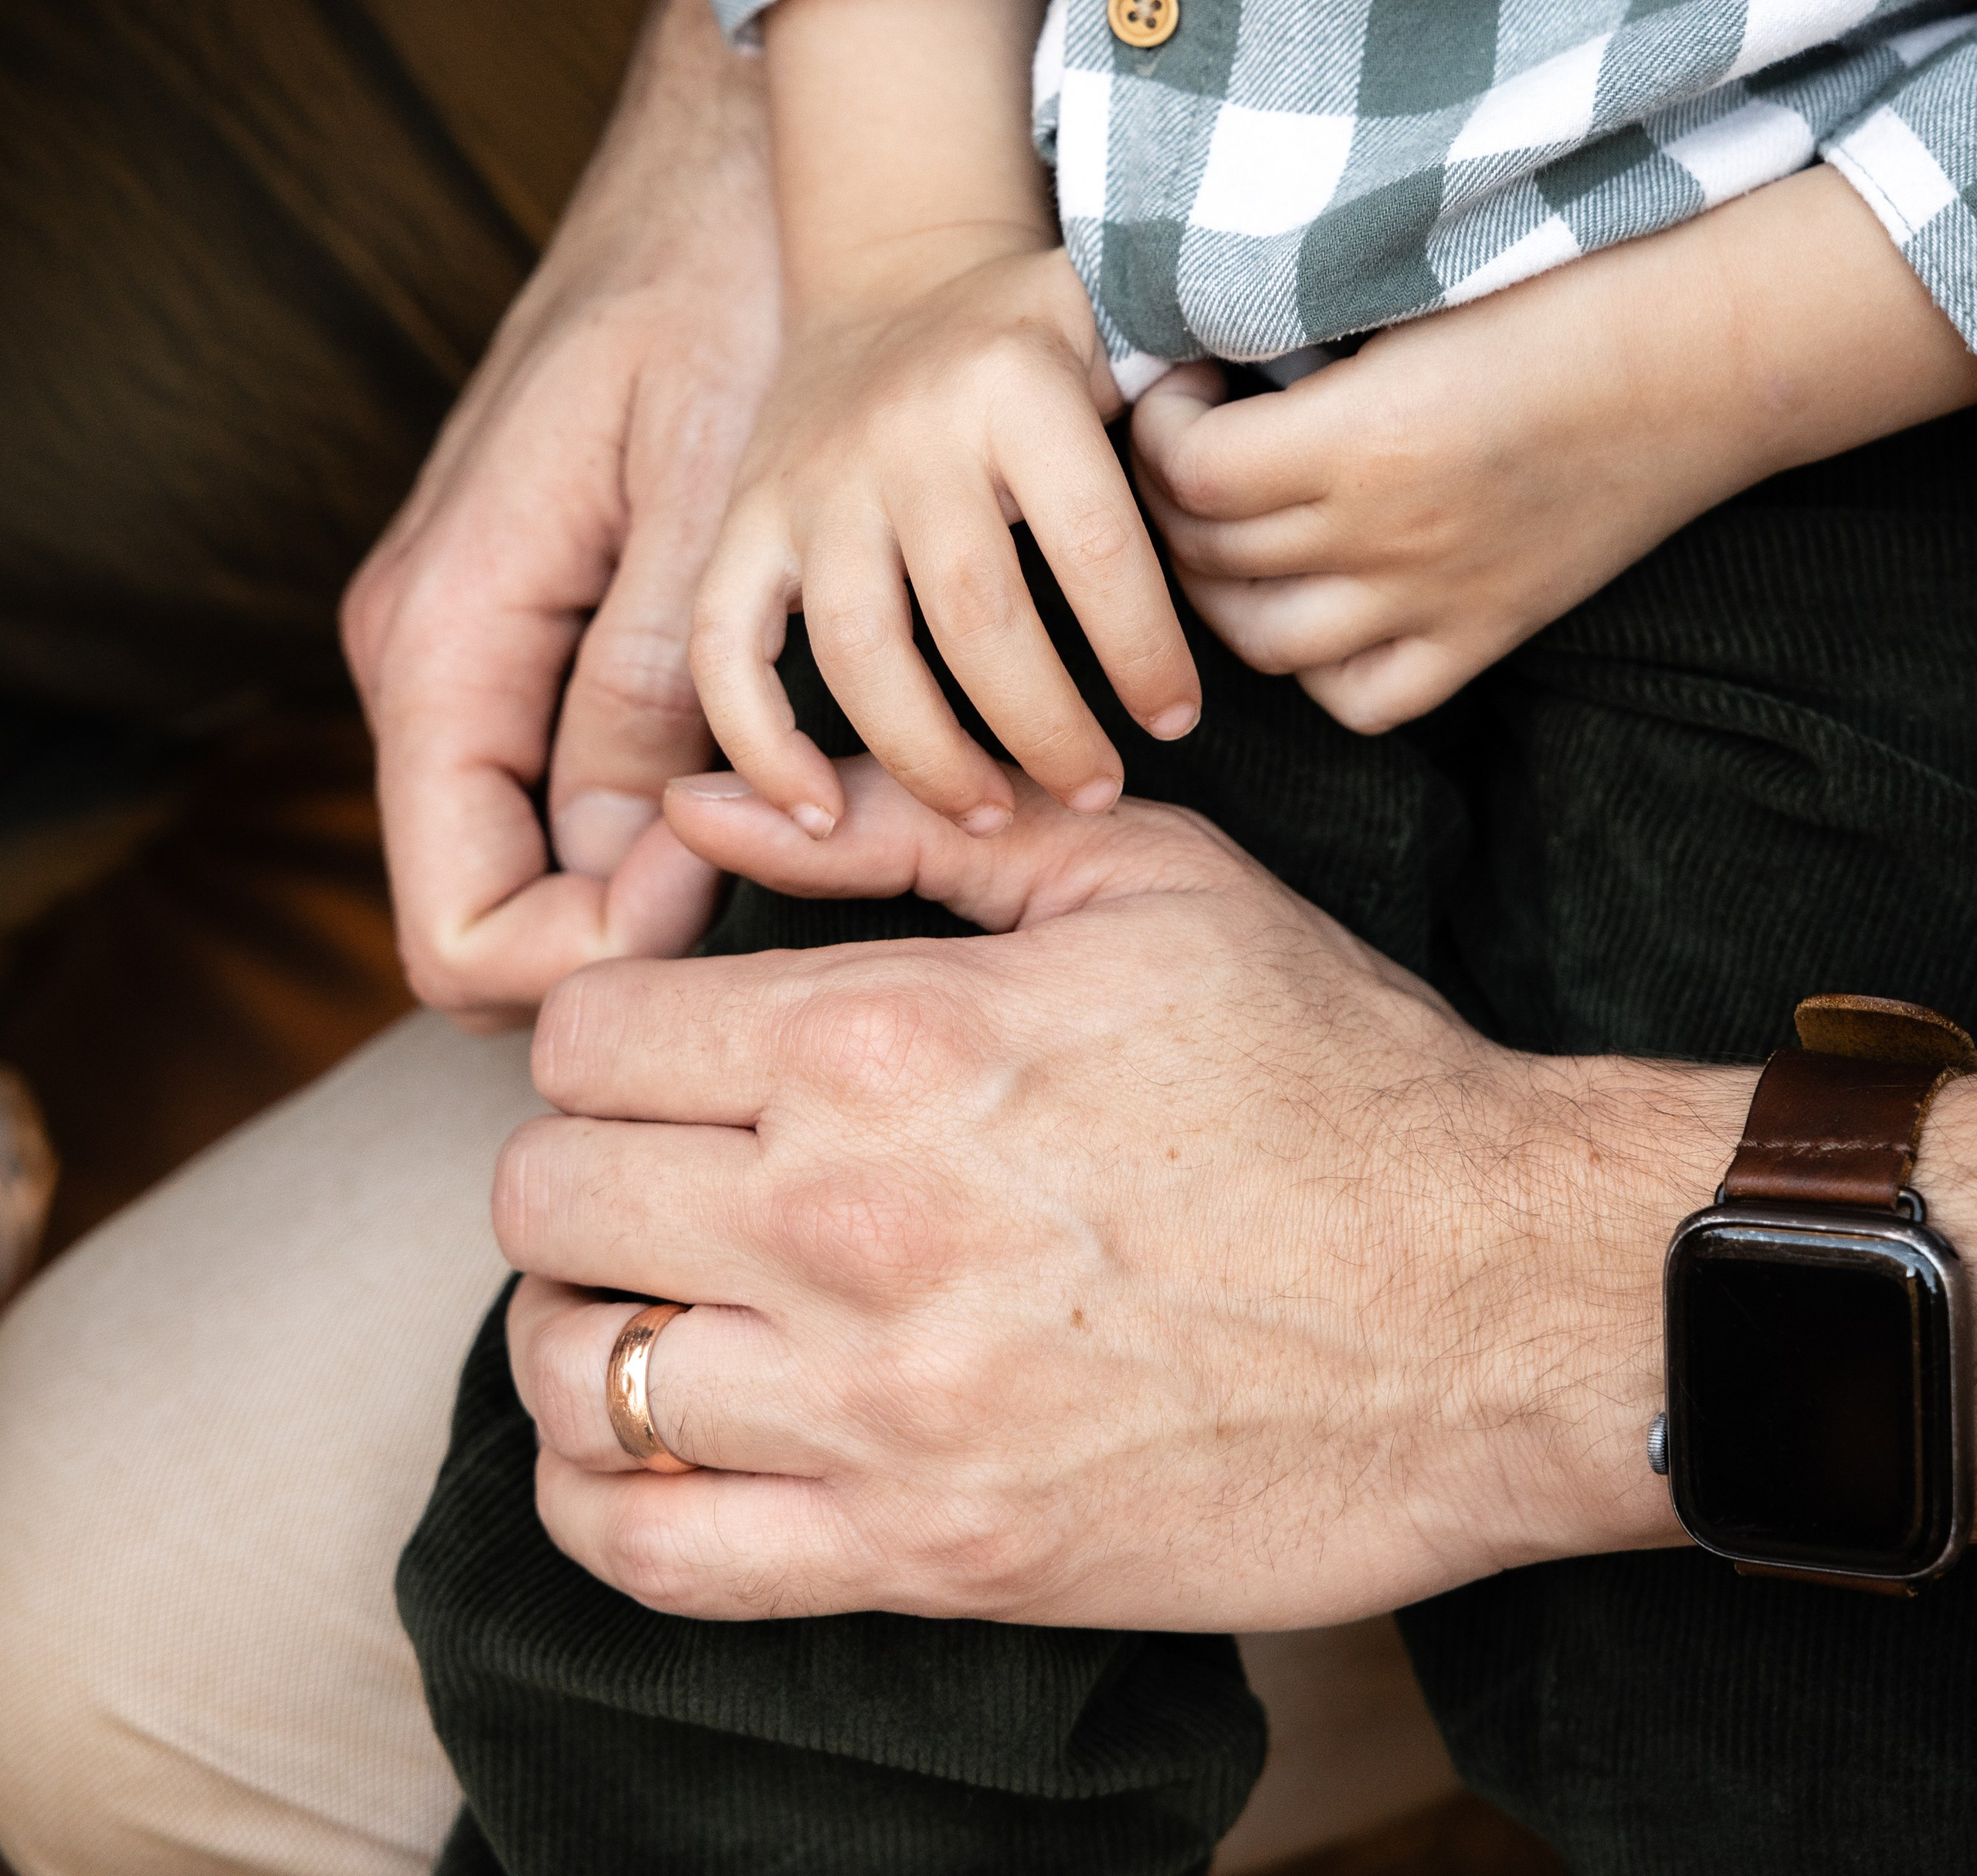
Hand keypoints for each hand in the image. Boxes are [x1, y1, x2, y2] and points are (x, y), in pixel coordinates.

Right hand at [342, 0, 778, 1022]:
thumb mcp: (708, 494)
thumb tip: (636, 882)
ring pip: (542, 847)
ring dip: (666, 868)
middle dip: (637, 931)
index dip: (595, 958)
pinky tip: (791, 748)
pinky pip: (572, 764)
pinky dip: (668, 794)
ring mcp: (477, 631)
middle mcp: (430, 650)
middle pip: (497, 906)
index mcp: (444, 634)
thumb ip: (650, 698)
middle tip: (805, 854)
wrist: (727, 146)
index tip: (732, 888)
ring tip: (828, 804)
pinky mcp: (535, 606)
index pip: (461, 932)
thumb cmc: (726, 282)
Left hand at [497, 758, 1752, 1628]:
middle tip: (662, 1163)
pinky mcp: (932, 1552)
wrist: (1498, 1301)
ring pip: (574, 1376)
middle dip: (581, 1163)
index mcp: (888, 1036)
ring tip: (666, 1295)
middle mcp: (851, 1220)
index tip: (666, 1039)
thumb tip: (716, 804)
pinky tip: (667, 1444)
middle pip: (546, 1196)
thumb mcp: (1146, 875)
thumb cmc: (1332, 1068)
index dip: (606, 1017)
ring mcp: (884, 1406)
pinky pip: (653, 1558)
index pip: (584, 1030)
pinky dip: (610, 1502)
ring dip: (588, 1327)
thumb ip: (911, 823)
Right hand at [689, 239, 1198, 840]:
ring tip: (991, 814)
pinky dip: (760, 742)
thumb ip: (1184, 402)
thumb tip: (1266, 490)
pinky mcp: (745, 519)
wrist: (891, 273)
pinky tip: (821, 813)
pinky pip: (725, 646)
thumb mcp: (1119, 327)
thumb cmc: (1033, 335)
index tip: (1175, 719)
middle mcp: (906, 432)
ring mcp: (812, 480)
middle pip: (976, 617)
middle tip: (1095, 793)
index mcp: (1015, 384)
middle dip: (1044, 729)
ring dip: (926, 755)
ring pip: (857, 649)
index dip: (1141, 648)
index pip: (1093, 540)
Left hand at [1134, 166, 1976, 734]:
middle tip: (1184, 448)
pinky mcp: (1487, 638)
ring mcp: (1438, 601)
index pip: (1186, 467)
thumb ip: (1298, 340)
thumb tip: (1196, 355)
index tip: (1182, 382)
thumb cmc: (1560, 291)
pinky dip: (1313, 667)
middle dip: (1165, 501)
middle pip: (1207, 555)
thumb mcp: (1406, 297)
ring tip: (1224, 528)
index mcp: (1360, 437)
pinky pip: (1359, 698)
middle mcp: (1388, 536)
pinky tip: (1311, 602)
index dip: (1157, 423)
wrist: (1707, 357)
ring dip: (1215, 590)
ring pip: (1259, 642)